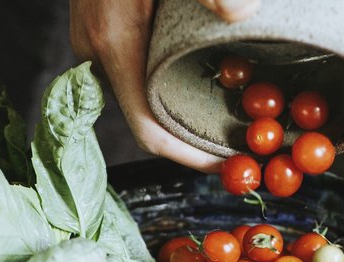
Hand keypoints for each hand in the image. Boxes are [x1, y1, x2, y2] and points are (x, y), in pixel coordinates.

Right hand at [69, 0, 260, 172]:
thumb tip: (237, 11)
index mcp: (114, 42)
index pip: (148, 131)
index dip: (190, 157)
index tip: (231, 164)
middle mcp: (98, 48)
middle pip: (149, 117)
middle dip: (197, 134)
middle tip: (246, 138)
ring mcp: (97, 38)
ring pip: (143, 92)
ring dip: (185, 107)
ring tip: (234, 112)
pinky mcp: (105, 25)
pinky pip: (139, 68)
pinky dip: (171, 80)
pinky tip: (206, 74)